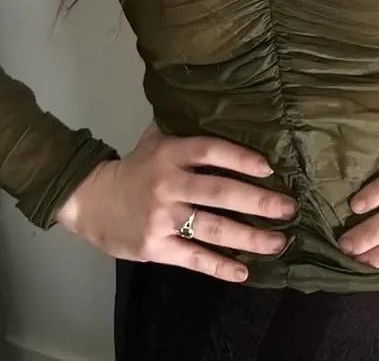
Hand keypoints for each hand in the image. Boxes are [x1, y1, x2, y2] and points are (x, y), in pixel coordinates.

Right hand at [55, 122, 295, 282]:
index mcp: (170, 154)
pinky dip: (220, 267)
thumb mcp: (154, 140)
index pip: (210, 151)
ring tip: (277, 242)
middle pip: (218, 192)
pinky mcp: (156, 248)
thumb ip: (183, 128)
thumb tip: (220, 108)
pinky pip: (193, 258)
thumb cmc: (133, 168)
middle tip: (288, 209)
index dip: (240, 158)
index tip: (269, 168)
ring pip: (212, 229)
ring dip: (249, 237)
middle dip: (258, 202)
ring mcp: (162, 218)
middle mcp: (168, 184)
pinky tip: (243, 271)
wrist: (90, 201)